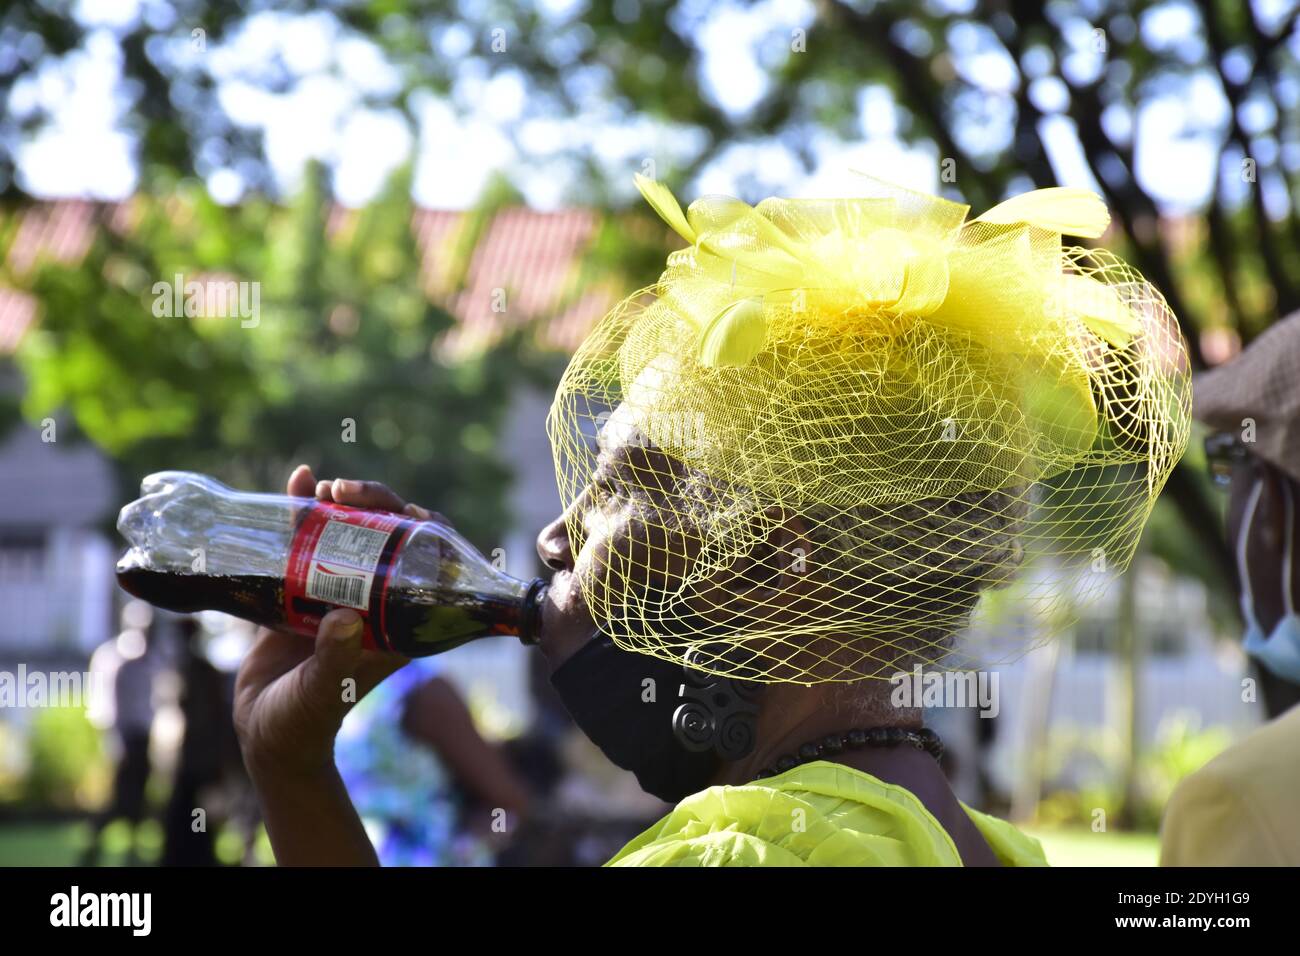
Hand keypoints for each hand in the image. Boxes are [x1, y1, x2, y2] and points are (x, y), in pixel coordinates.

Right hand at [233, 464, 432, 779]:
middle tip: (344, 491)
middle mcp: (377, 600)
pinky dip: (305, 510)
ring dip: (341, 503)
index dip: (425, 528)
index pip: (429, 562)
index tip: (402, 510)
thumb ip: (335, 660)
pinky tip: (297, 482)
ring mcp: (340, 591)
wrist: (263, 734)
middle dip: (375, 505)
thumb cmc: (303, 722)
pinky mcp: (302, 589)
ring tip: (321, 486)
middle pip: (390, 536)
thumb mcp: (322, 692)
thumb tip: (344, 619)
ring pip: (351, 531)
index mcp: (401, 621)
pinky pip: (309, 539)